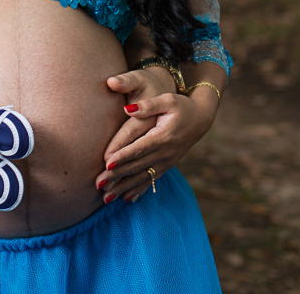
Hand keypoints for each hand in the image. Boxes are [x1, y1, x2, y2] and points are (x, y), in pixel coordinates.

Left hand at [95, 71, 218, 203]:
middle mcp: (165, 153)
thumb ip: (148, 105)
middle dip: (117, 176)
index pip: (140, 148)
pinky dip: (138, 190)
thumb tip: (128, 109)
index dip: (123, 156)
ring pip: (142, 177)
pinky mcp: (167, 166)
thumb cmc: (182, 106)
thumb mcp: (168, 100)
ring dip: (124, 187)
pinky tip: (125, 199)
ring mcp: (167, 162)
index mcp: (163, 136)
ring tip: (106, 197)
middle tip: (98, 183)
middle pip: (137, 166)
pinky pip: (151, 181)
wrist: (201, 119)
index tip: (107, 163)